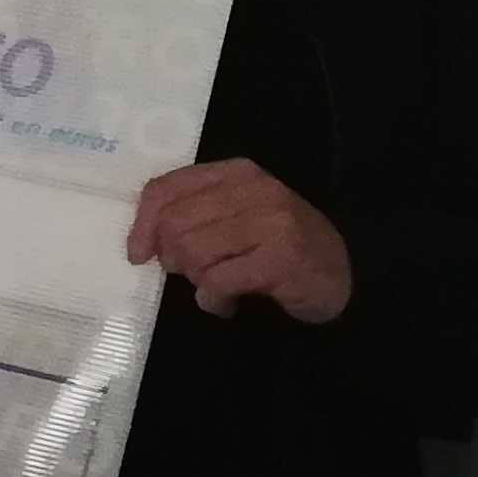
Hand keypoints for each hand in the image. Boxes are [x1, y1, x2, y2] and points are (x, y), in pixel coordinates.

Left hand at [129, 158, 350, 323]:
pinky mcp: (282, 258)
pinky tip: (227, 303)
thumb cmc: (276, 246)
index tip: (138, 254)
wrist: (339, 274)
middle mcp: (254, 189)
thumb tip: (141, 242)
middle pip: (174, 224)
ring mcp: (272, 221)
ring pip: (193, 252)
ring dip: (197, 280)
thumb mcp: (233, 217)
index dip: (142, 225)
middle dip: (174, 258)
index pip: (165, 189)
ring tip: (218, 286)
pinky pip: (218, 281)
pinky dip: (213, 299)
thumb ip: (190, 215)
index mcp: (235, 173)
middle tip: (195, 273)